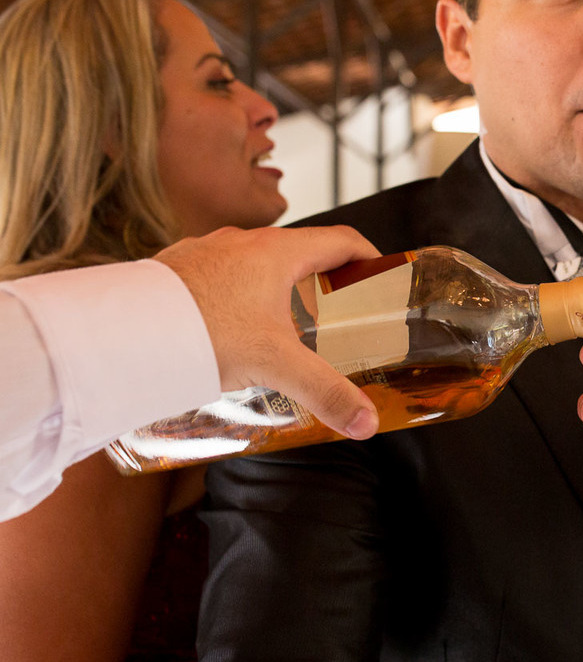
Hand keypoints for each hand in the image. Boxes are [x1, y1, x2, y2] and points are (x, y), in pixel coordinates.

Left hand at [155, 225, 381, 440]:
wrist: (124, 331)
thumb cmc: (202, 332)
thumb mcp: (276, 365)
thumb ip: (325, 392)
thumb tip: (365, 422)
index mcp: (277, 251)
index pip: (341, 239)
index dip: (368, 256)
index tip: (379, 276)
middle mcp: (242, 242)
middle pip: (300, 252)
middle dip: (323, 280)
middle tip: (337, 312)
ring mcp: (206, 251)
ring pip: (257, 264)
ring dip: (278, 288)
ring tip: (283, 327)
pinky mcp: (176, 269)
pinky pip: (220, 276)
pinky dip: (238, 296)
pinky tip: (231, 330)